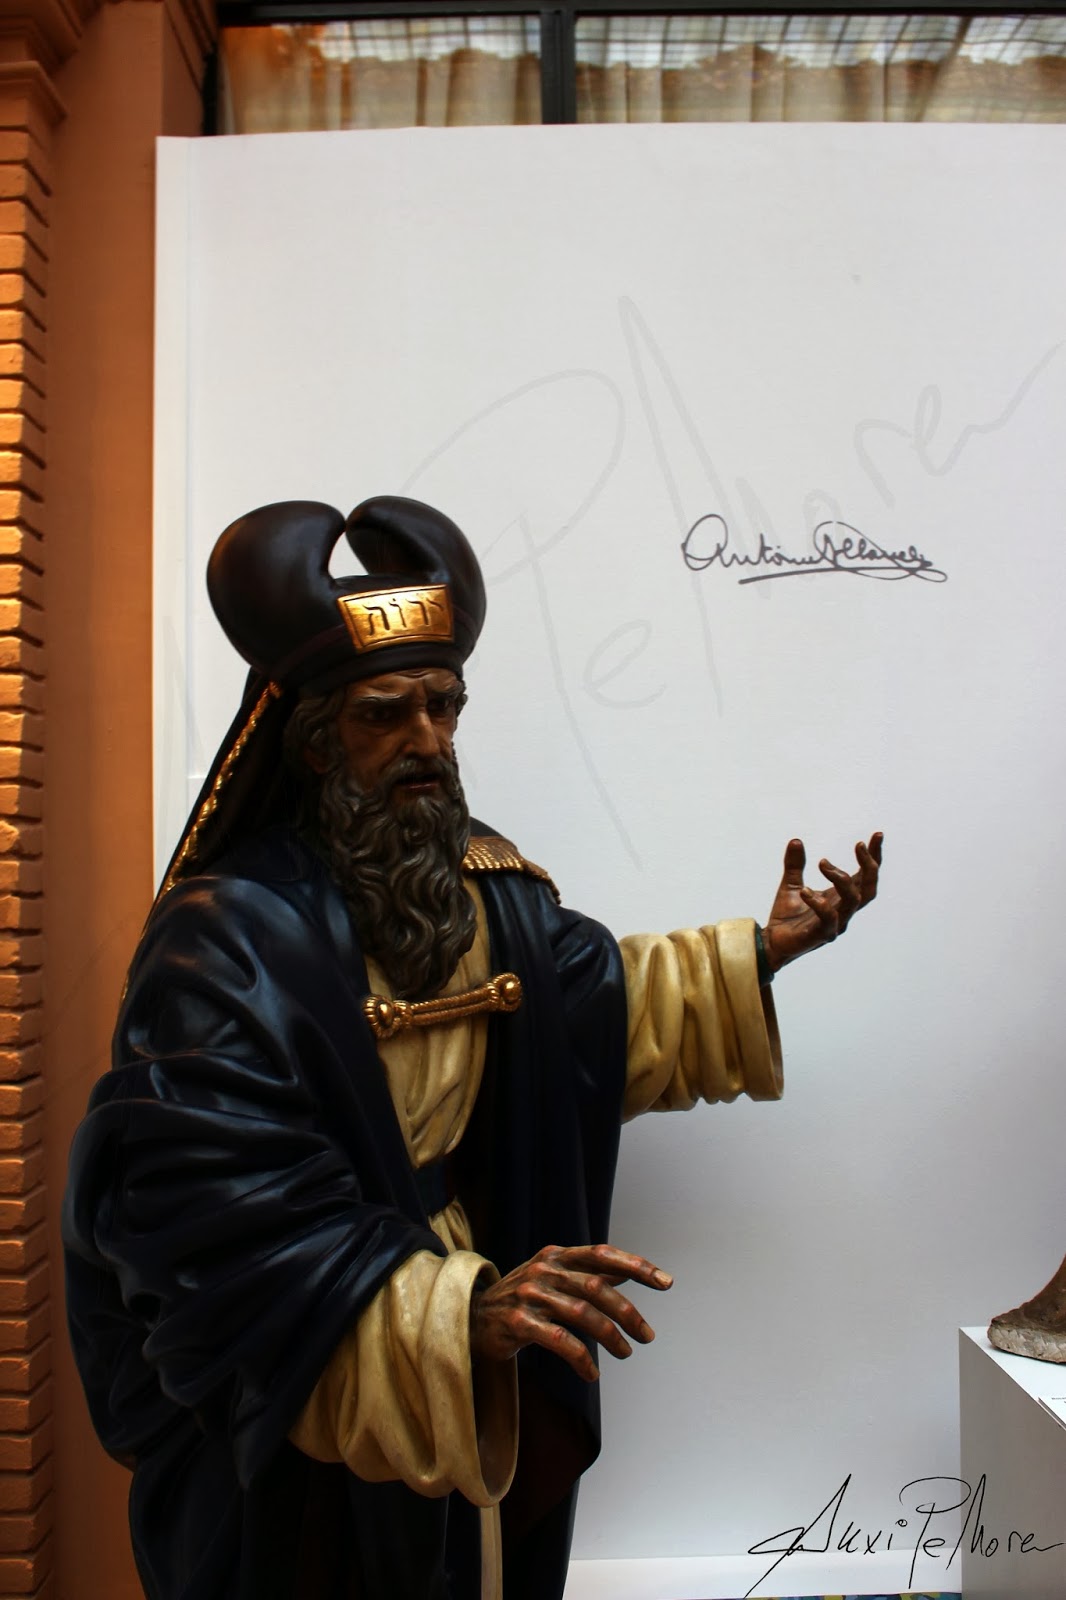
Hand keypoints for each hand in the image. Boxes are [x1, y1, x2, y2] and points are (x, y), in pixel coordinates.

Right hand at [470, 1243, 672, 1382]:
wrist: (471, 1318)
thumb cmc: (522, 1298)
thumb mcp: (554, 1278)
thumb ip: (588, 1274)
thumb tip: (628, 1273)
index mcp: (557, 1256)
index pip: (603, 1254)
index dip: (636, 1267)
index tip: (666, 1283)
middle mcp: (545, 1270)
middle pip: (598, 1287)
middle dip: (628, 1313)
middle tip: (647, 1336)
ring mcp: (530, 1295)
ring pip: (582, 1314)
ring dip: (610, 1337)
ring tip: (626, 1353)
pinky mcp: (518, 1322)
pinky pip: (560, 1341)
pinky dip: (582, 1359)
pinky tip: (592, 1373)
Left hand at [762, 832, 882, 973]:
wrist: (772, 942)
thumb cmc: (788, 916)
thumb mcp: (791, 884)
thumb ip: (795, 865)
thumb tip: (796, 840)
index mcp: (840, 897)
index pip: (865, 876)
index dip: (874, 857)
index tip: (878, 835)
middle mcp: (844, 910)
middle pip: (869, 888)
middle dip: (869, 866)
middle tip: (859, 845)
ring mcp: (837, 924)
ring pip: (853, 900)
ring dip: (841, 878)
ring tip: (822, 862)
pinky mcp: (822, 935)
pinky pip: (829, 918)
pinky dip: (819, 903)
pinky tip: (804, 891)